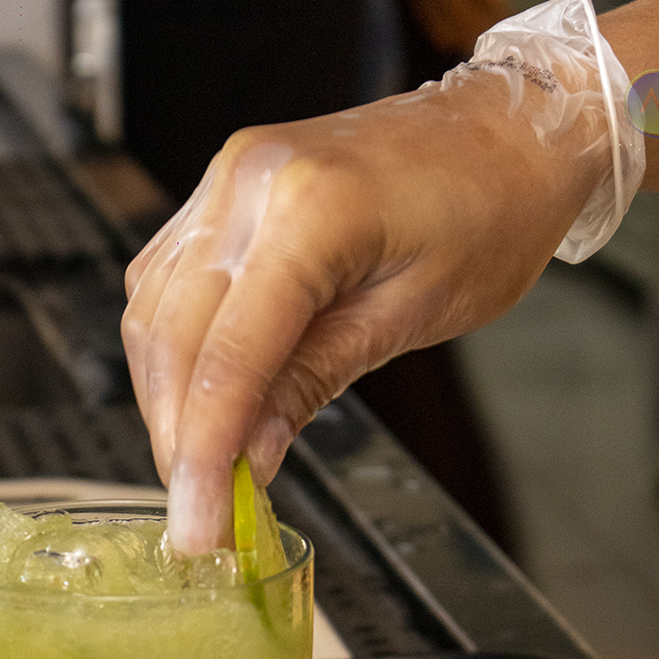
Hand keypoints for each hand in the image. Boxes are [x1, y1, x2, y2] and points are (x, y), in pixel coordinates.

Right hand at [122, 73, 603, 551]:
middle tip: (195, 520)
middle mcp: (249, 183)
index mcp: (311, 210)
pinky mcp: (223, 192)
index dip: (203, 455)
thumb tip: (250, 457)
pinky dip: (174, 353)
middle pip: (171, 337)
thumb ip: (316, 380)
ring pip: (154, 311)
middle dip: (175, 441)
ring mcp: (227, 179)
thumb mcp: (413, 315)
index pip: (228, 356)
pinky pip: (167, 281)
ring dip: (164, 403)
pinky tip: (195, 404)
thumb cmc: (487, 214)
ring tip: (197, 473)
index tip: (198, 527)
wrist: (505, 131)